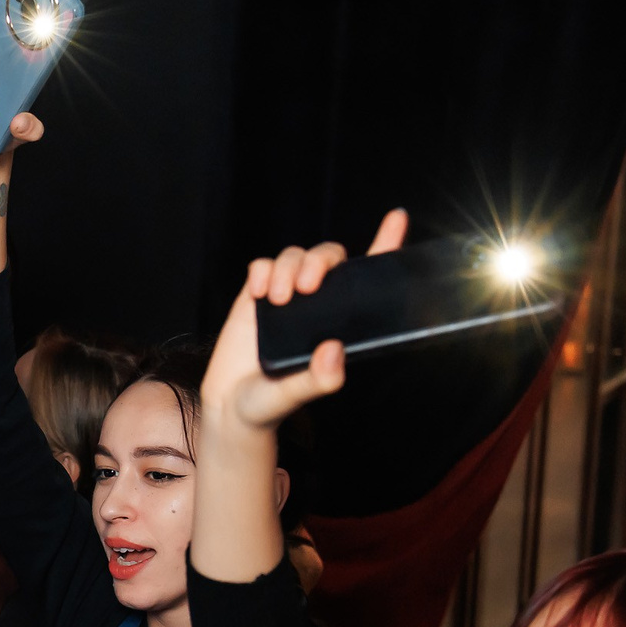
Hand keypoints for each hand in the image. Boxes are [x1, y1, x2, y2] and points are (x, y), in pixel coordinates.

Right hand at [202, 209, 408, 430]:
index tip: (397, 219)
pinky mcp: (256, 297)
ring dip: (289, 268)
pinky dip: (262, 271)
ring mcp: (287, 299)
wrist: (228, 407)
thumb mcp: (295, 396)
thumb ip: (318, 380)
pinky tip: (259, 293)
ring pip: (295, 256)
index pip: (367, 278)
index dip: (385, 245)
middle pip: (330, 257)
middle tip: (306, 288)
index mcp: (339, 323)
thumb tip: (334, 350)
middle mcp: (317, 306)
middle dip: (320, 262)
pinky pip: (263, 266)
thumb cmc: (270, 404)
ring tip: (278, 299)